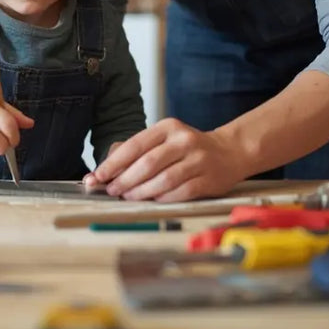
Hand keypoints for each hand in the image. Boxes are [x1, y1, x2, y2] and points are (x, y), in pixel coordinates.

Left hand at [84, 118, 249, 201]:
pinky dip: (162, 199)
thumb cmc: (188, 149)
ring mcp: (199, 160)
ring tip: (129, 197)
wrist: (230, 152)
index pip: (135, 145)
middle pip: (148, 164)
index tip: (98, 176)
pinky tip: (153, 200)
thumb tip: (101, 173)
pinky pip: (180, 193)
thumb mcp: (164, 140)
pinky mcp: (209, 179)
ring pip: (163, 180)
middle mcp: (185, 141)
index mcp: (169, 127)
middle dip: (125, 180)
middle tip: (112, 191)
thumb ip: (135, 152)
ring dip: (141, 193)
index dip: (114, 163)